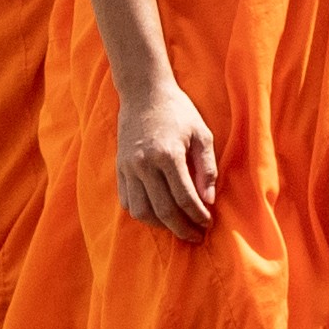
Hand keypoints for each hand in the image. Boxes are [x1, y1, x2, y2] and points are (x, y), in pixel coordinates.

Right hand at [114, 80, 219, 239]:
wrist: (143, 92)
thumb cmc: (178, 111)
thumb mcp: (202, 134)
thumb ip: (207, 168)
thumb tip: (208, 200)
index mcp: (168, 154)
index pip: (185, 198)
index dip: (198, 216)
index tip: (209, 224)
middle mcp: (144, 164)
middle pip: (163, 211)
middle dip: (182, 229)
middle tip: (196, 236)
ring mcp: (128, 167)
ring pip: (142, 211)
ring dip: (161, 226)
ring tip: (177, 227)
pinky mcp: (119, 168)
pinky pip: (127, 201)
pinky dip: (142, 214)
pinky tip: (158, 214)